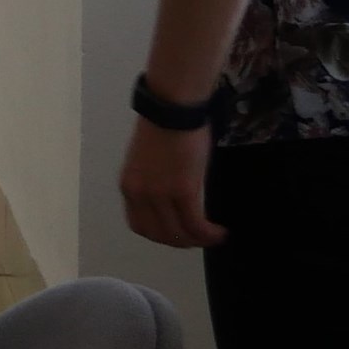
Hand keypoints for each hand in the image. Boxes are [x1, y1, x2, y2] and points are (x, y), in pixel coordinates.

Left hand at [117, 118, 223, 248]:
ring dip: (197, 241)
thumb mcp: (149, 159)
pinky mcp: (182, 191)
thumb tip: (170, 193)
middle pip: (159, 234)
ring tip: (212, 238)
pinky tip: (219, 233)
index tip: (176, 234)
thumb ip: (155, 180)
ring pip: (178, 233)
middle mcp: (140, 195)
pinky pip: (195, 224)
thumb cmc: (164, 125)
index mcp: (129, 186)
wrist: (172, 107)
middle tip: (198, 240)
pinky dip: (208, 234)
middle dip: (180, 242)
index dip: (159, 235)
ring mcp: (159, 194)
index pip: (139, 225)